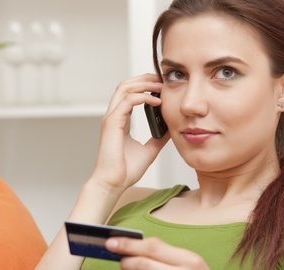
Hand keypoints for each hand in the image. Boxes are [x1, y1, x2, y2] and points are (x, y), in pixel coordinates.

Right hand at [89, 74, 169, 190]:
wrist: (113, 183)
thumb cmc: (126, 170)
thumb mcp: (149, 150)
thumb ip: (158, 138)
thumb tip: (172, 129)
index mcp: (120, 120)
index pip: (130, 93)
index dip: (145, 86)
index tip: (162, 86)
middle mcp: (114, 116)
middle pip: (126, 85)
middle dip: (144, 78)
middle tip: (162, 80)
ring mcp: (111, 118)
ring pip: (124, 88)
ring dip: (144, 84)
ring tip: (160, 86)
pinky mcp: (112, 123)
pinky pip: (126, 101)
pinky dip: (142, 97)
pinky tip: (156, 101)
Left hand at [105, 237, 209, 269]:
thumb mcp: (188, 264)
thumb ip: (164, 255)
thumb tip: (132, 248)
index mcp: (190, 261)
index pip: (152, 247)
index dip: (128, 244)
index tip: (111, 242)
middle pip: (143, 264)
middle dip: (126, 262)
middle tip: (121, 262)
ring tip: (130, 269)